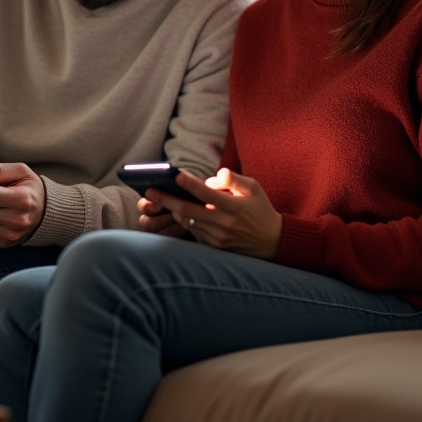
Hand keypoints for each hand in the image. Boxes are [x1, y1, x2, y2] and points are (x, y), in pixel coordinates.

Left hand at [146, 168, 282, 258]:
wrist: (272, 242)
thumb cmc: (260, 209)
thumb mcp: (254, 188)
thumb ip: (233, 179)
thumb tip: (212, 177)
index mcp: (233, 207)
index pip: (206, 194)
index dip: (189, 184)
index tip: (175, 175)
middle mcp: (223, 224)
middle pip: (188, 211)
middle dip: (166, 200)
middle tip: (149, 191)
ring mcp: (217, 238)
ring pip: (187, 222)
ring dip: (172, 210)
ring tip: (158, 199)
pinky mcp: (214, 247)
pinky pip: (193, 232)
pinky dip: (184, 220)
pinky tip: (176, 211)